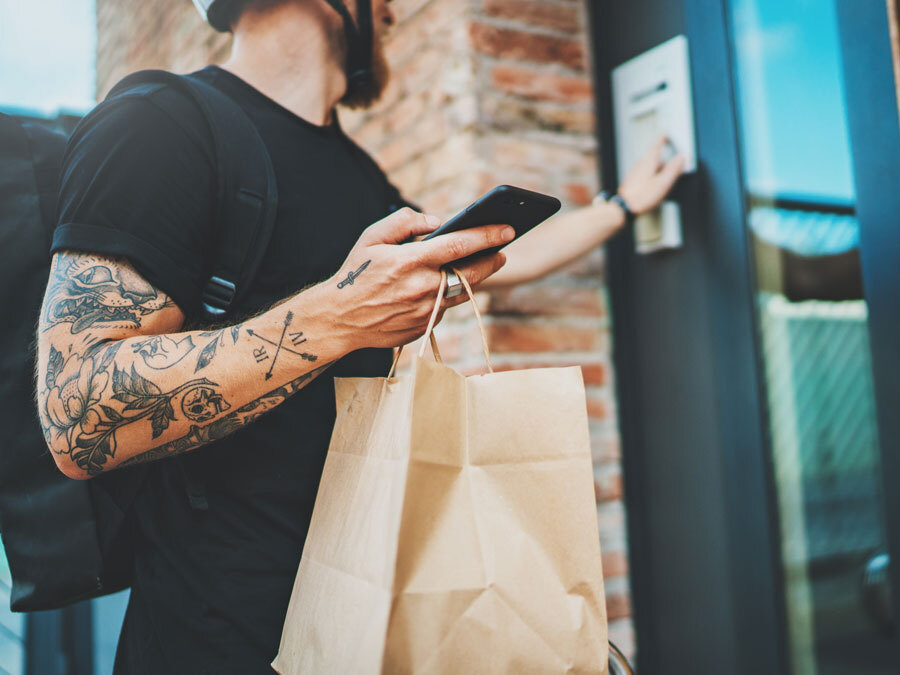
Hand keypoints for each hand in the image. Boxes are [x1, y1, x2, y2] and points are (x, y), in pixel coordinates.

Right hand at [326, 208, 511, 349]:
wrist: (339, 319)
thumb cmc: (356, 273)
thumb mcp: (372, 237)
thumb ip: (405, 221)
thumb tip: (437, 222)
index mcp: (410, 261)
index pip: (460, 245)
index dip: (488, 235)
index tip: (508, 229)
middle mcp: (422, 287)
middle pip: (471, 272)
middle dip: (492, 259)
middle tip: (502, 250)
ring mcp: (425, 310)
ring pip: (462, 292)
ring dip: (476, 278)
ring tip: (483, 264)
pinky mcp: (424, 326)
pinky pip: (445, 306)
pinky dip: (449, 294)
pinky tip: (450, 284)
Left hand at [617, 135, 685, 215]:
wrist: (624, 207)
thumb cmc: (642, 196)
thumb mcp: (663, 182)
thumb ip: (673, 169)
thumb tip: (682, 158)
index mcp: (649, 161)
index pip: (656, 145)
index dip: (662, 139)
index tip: (666, 135)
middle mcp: (640, 164)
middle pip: (654, 158)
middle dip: (664, 161)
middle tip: (674, 166)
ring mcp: (635, 173)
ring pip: (650, 167)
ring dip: (658, 170)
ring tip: (665, 181)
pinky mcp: (632, 181)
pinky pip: (645, 175)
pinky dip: (652, 177)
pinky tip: (654, 188)